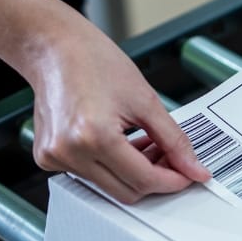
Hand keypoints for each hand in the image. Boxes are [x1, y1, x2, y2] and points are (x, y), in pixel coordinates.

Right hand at [25, 23, 211, 203]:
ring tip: (145, 142)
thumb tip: (194, 169)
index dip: (173, 180)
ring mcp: (54, 158)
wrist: (55, 48)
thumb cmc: (94, 62)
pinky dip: (112, 166)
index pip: (143, 180)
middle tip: (170, 155)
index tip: (188, 173)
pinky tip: (122, 143)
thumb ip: (174, 140)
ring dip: (134, 172)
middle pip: (126, 192)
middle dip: (155, 178)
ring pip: (109, 186)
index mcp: (93, 136)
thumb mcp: (146, 100)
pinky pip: (90, 176)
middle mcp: (69, 153)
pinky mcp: (47, 158)